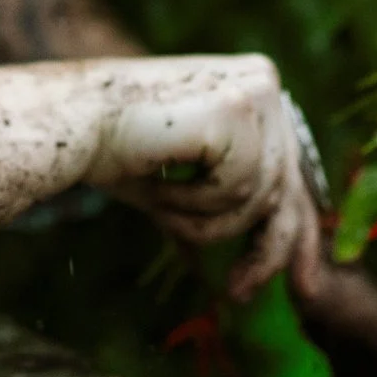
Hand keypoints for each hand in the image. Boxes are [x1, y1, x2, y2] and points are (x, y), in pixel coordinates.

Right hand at [79, 54, 322, 300]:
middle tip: (239, 294)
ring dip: (205, 220)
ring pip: (258, 198)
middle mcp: (263, 82)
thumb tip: (265, 263)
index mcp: (255, 89)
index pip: (293, 172)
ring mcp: (255, 92)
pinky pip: (237, 189)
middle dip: (265, 251)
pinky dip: (195, 201)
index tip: (304, 288)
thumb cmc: (117, 150)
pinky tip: (161, 179)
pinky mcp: (237, 108)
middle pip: (286, 189)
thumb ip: (230, 203)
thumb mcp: (188, 185)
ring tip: (160, 201)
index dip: (301, 233)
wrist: (72, 123)